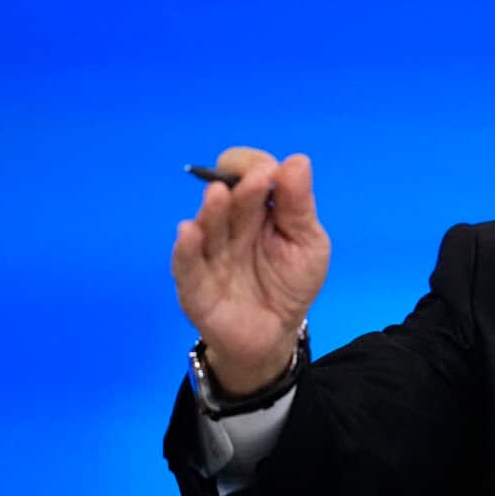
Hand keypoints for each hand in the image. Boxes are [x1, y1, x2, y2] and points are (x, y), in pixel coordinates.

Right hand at [171, 147, 330, 394]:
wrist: (274, 335)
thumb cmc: (290, 283)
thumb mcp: (308, 243)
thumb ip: (299, 206)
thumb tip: (298, 160)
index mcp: (256, 208)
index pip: (250, 173)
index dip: (257, 168)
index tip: (273, 174)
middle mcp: (228, 224)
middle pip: (229, 197)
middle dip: (241, 186)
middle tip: (258, 179)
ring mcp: (209, 254)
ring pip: (207, 226)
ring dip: (212, 209)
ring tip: (219, 194)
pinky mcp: (195, 287)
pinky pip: (186, 265)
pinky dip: (186, 248)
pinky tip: (189, 232)